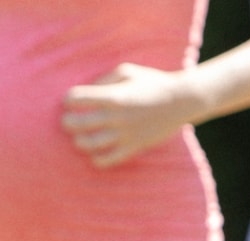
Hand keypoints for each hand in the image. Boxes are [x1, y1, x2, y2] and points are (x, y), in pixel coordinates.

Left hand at [61, 63, 192, 168]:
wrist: (182, 100)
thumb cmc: (153, 83)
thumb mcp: (129, 72)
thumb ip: (105, 80)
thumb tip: (86, 91)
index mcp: (114, 96)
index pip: (78, 98)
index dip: (69, 99)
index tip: (70, 100)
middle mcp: (116, 116)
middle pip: (78, 124)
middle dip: (67, 122)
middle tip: (67, 121)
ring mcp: (124, 133)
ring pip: (90, 144)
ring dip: (79, 142)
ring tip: (80, 137)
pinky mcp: (133, 146)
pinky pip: (108, 159)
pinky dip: (96, 159)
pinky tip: (95, 153)